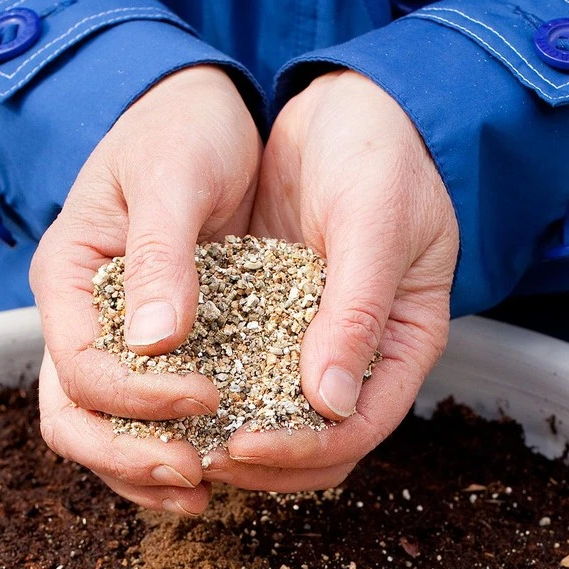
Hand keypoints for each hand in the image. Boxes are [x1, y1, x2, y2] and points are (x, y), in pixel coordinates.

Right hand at [29, 65, 261, 514]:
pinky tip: (211, 472)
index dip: (138, 398)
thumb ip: (161, 254)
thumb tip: (155, 343)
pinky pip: (138, 419)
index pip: (80, 366)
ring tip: (203, 492)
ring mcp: (108, 337)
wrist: (197, 110)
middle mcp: (77, 317)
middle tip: (195, 471)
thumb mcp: (173, 176)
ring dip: (142, 471)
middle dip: (127, 456)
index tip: (209, 395)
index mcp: (67, 276)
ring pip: (99, 431)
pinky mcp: (147, 349)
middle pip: (72, 417)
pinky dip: (163, 452)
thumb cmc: (182, 129)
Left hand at [204, 70, 459, 491]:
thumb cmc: (378, 153)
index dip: (302, 450)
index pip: (359, 429)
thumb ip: (356, 311)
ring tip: (174, 439)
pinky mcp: (272, 321)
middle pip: (319, 446)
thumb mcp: (374, 222)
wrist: (345, 105)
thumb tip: (329, 405)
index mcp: (403, 342)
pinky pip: (244, 375)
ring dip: (232, 441)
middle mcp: (360, 355)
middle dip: (262, 462)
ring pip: (278, 421)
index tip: (239, 446)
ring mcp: (314, 341)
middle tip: (195, 455)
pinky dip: (213, 394)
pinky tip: (165, 394)